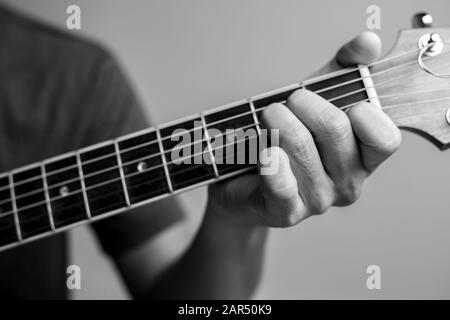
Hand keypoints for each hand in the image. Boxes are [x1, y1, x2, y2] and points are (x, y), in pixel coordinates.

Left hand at [207, 31, 400, 227]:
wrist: (243, 180)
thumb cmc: (283, 139)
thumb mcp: (315, 100)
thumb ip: (343, 71)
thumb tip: (367, 42)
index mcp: (362, 158)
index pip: (384, 138)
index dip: (362, 111)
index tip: (334, 99)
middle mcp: (347, 183)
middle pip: (335, 130)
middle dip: (303, 103)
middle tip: (283, 102)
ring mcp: (318, 200)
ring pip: (300, 147)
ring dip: (275, 122)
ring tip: (265, 119)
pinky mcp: (286, 212)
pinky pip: (281, 183)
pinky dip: (268, 159)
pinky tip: (262, 148)